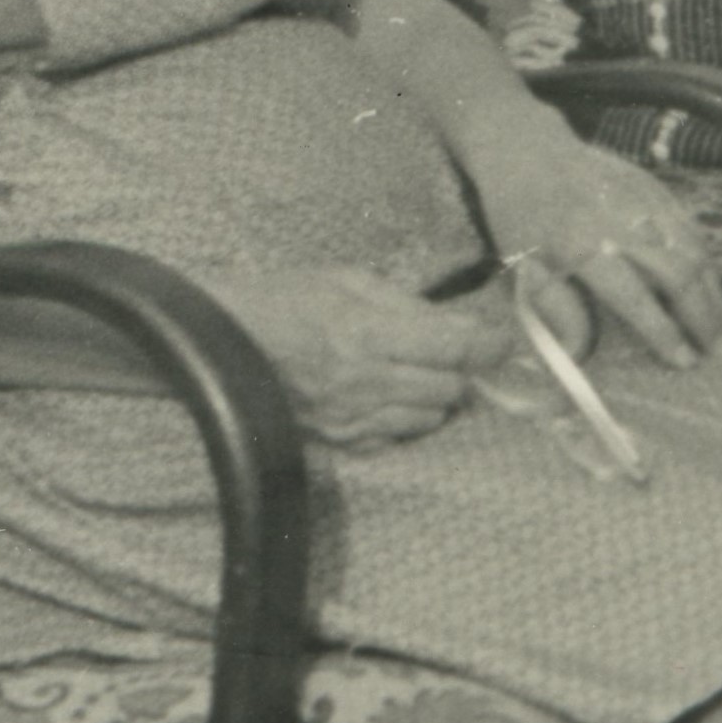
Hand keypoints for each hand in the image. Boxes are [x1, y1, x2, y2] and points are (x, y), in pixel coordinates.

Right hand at [198, 266, 514, 449]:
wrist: (218, 342)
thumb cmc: (283, 300)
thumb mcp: (347, 281)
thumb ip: (406, 304)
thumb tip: (458, 323)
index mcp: (367, 334)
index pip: (454, 348)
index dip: (488, 344)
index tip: (502, 339)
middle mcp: (363, 383)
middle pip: (449, 388)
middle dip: (460, 369)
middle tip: (455, 352)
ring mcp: (350, 418)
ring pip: (428, 417)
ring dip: (435, 395)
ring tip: (417, 371)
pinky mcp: (337, 441)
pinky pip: (395, 437)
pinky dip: (406, 418)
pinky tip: (391, 395)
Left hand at [462, 127, 721, 368]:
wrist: (529, 150)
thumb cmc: (520, 216)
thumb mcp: (523, 266)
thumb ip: (557, 311)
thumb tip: (580, 356)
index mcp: (583, 247)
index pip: (633, 297)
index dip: (662, 331)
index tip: (684, 361)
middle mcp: (622, 224)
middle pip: (678, 274)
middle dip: (703, 317)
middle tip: (721, 354)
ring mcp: (645, 203)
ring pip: (695, 252)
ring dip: (715, 294)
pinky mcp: (657, 190)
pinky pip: (693, 230)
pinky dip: (709, 264)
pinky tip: (716, 290)